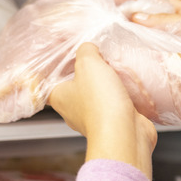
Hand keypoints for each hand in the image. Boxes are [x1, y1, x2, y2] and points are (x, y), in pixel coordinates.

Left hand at [48, 43, 156, 179]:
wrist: (125, 133)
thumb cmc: (101, 101)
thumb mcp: (89, 63)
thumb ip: (86, 50)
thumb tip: (89, 48)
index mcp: (59, 97)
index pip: (50, 79)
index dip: (58, 65)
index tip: (68, 55)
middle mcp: (73, 110)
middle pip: (76, 85)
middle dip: (88, 72)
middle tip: (99, 59)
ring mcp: (93, 119)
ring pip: (97, 95)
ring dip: (107, 84)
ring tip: (117, 69)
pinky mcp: (113, 123)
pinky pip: (115, 104)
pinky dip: (122, 96)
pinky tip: (130, 85)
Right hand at [113, 0, 180, 139]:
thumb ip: (168, 21)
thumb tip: (137, 16)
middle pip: (149, 22)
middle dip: (128, 19)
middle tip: (106, 21)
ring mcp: (179, 50)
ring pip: (150, 43)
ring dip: (132, 42)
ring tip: (113, 42)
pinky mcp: (179, 70)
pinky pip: (156, 63)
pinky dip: (143, 63)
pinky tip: (130, 65)